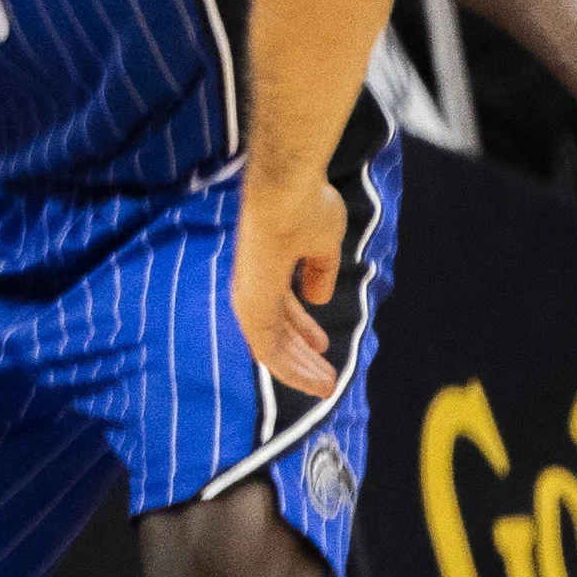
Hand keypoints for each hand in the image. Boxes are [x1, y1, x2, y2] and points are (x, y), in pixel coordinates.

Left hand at [230, 177, 345, 399]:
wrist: (290, 190)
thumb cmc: (306, 205)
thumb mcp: (323, 243)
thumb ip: (320, 271)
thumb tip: (318, 298)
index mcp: (266, 268)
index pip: (280, 309)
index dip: (302, 330)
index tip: (322, 347)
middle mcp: (253, 284)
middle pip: (275, 332)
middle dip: (301, 357)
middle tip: (326, 378)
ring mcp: (249, 294)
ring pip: (270, 347)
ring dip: (299, 370)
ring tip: (326, 387)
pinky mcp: (250, 304)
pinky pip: (267, 349)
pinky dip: (290, 369)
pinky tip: (313, 381)